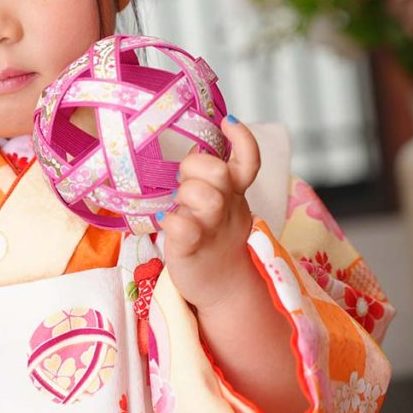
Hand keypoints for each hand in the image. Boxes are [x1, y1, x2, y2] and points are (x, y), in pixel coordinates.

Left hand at [160, 116, 260, 311]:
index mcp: (233, 192)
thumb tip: (194, 145)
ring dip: (187, 195)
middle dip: (196, 167)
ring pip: (205, 197)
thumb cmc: (212, 237)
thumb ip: (210, 175)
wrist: (224, 289)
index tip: (227, 123)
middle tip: (183, 182)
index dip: (241, 139)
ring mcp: (211, 229)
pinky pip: (182, 227)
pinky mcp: (191, 249)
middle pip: (219, 172)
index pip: (247, 160)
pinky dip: (170, 222)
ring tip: (177, 206)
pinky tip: (165, 224)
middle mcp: (226, 207)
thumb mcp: (219, 202)